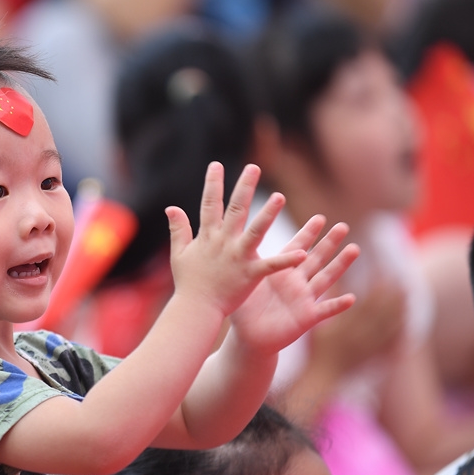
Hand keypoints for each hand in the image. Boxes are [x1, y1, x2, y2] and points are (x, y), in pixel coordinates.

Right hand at [167, 162, 306, 317]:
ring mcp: (238, 257)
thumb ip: (178, 229)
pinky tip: (302, 253)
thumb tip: (171, 208)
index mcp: (207, 236)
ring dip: (268, 215)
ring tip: (280, 197)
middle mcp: (223, 242)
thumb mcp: (179, 253)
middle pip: (235, 210)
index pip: (209, 204)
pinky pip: (271, 266)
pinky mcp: (250, 275)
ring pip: (256, 231)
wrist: (196, 310)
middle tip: (254, 167)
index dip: (212, 184)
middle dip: (244, 187)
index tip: (216, 165)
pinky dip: (286, 261)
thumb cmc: (188, 283)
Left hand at [228, 215, 358, 355]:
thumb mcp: (246, 282)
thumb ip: (247, 262)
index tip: (319, 218)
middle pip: (316, 258)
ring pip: (326, 278)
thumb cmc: (245, 308)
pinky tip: (351, 298)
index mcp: (281, 270)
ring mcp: (304, 298)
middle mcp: (296, 281)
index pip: (296, 247)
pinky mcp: (307, 317)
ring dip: (340, 264)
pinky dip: (337, 305)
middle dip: (329, 242)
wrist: (248, 337)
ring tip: (354, 248)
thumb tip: (235, 236)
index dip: (308, 233)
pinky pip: (325, 310)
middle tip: (342, 226)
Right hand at [311, 280, 405, 374]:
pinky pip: (392, 343)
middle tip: (402, 283)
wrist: (323, 376)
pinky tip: (405, 322)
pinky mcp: (375, 357)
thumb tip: (335, 281)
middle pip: (384, 313)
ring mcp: (370, 348)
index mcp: (347, 327)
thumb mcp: (317, 325)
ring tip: (407, 297)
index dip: (379, 289)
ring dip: (401, 311)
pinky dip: (400, 331)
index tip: (385, 276)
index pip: (369, 303)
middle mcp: (362, 336)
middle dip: (394, 297)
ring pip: (391, 327)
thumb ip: (328, 304)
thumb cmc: (317, 349)